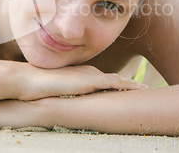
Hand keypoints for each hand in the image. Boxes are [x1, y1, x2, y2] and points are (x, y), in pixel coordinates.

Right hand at [17, 64, 146, 100]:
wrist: (30, 80)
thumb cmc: (38, 87)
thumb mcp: (55, 92)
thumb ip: (64, 96)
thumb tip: (64, 106)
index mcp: (83, 75)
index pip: (106, 81)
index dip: (119, 85)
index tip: (131, 90)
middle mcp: (90, 72)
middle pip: (116, 80)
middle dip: (131, 85)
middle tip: (147, 91)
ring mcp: (92, 75)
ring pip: (119, 81)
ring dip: (134, 86)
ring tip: (149, 91)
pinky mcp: (92, 81)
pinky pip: (116, 84)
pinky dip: (129, 86)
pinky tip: (140, 90)